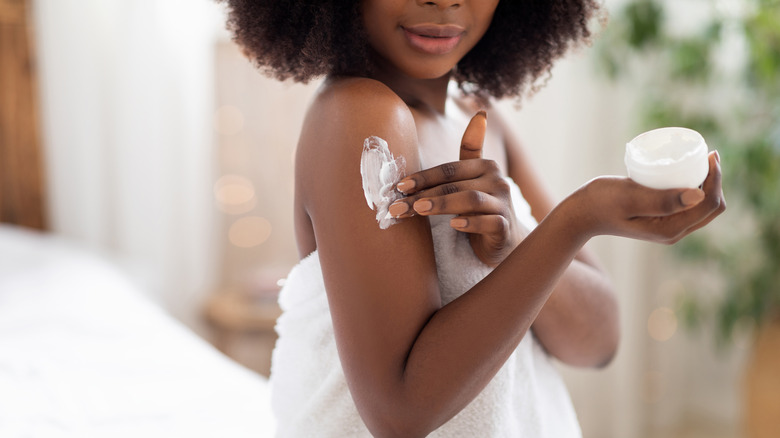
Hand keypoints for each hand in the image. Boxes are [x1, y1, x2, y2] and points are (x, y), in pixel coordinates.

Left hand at [389, 111, 522, 265]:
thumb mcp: (475, 176)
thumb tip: (481, 112)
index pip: (449, 169)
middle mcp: (497, 181)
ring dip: (442, 204)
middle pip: (455, 185)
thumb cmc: (483, 205)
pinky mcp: (505, 226)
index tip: (400, 186)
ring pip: (470, 200)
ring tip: (418, 210)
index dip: (424, 177)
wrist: (505, 237)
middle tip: (398, 206)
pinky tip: (454, 225)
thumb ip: (471, 149)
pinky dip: (471, 223)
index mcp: (485, 166)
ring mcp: (502, 203)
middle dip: (423, 195)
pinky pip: (489, 222)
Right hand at [571, 151, 725, 242]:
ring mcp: (668, 227)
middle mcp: (674, 232)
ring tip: (700, 159)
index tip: (710, 154)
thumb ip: (660, 199)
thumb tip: (698, 195)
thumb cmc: (600, 202)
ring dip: (707, 184)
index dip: (716, 180)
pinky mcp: (662, 220)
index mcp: (670, 229)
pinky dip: (695, 188)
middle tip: (707, 154)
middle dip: (715, 182)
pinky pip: (689, 205)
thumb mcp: (629, 197)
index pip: (708, 204)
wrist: (581, 214)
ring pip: (702, 207)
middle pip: (711, 208)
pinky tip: (688, 171)